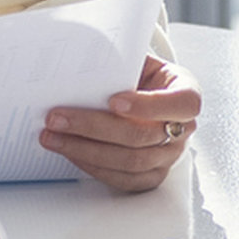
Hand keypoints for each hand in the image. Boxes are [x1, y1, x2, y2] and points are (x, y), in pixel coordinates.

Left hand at [42, 52, 198, 192]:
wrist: (145, 94)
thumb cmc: (139, 75)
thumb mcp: (137, 59)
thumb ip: (120, 60)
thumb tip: (82, 59)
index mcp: (186, 93)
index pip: (181, 104)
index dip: (148, 105)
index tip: (113, 100)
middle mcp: (183, 128)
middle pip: (142, 136)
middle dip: (94, 127)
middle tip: (57, 118)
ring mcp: (169, 156)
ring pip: (130, 162)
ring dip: (85, 150)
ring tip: (52, 137)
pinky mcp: (152, 175)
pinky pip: (124, 180)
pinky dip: (93, 167)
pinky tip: (70, 152)